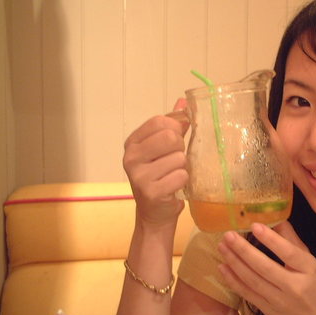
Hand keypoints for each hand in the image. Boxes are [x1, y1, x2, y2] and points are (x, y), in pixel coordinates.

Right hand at [123, 99, 188, 226]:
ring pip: (179, 158)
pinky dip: (183, 181)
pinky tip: (174, 187)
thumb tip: (185, 101)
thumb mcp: (163, 149)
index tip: (175, 141)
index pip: (160, 121)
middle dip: (180, 149)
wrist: (154, 213)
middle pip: (170, 137)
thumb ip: (173, 124)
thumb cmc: (160, 176)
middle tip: (173, 162)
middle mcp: (130, 157)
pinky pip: (181, 176)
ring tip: (172, 176)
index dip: (176, 128)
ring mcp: (138, 175)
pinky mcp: (151, 192)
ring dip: (183, 168)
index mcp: (133, 142)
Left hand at [217, 222, 315, 314]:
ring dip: (235, 263)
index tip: (254, 225)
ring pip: (253, 280)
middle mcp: (293, 286)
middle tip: (228, 235)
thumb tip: (275, 218)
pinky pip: (247, 293)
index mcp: (308, 269)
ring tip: (223, 246)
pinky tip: (222, 267)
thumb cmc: (312, 285)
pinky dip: (233, 280)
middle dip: (244, 250)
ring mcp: (279, 300)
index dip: (271, 240)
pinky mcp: (267, 310)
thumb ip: (291, 241)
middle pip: (265, 267)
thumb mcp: (309, 261)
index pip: (289, 252)